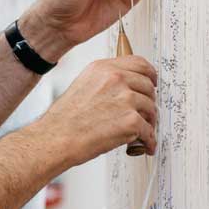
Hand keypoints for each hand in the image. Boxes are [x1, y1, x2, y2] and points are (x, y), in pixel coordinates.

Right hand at [40, 55, 156, 164]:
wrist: (56, 138)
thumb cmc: (64, 120)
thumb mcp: (82, 86)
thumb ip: (105, 82)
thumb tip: (125, 90)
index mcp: (102, 69)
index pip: (138, 63)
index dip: (149, 75)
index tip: (152, 82)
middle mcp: (115, 79)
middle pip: (148, 86)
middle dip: (149, 102)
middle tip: (145, 113)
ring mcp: (125, 99)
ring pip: (151, 109)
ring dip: (149, 122)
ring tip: (141, 132)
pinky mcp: (131, 120)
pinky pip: (149, 131)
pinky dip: (148, 141)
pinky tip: (144, 144)